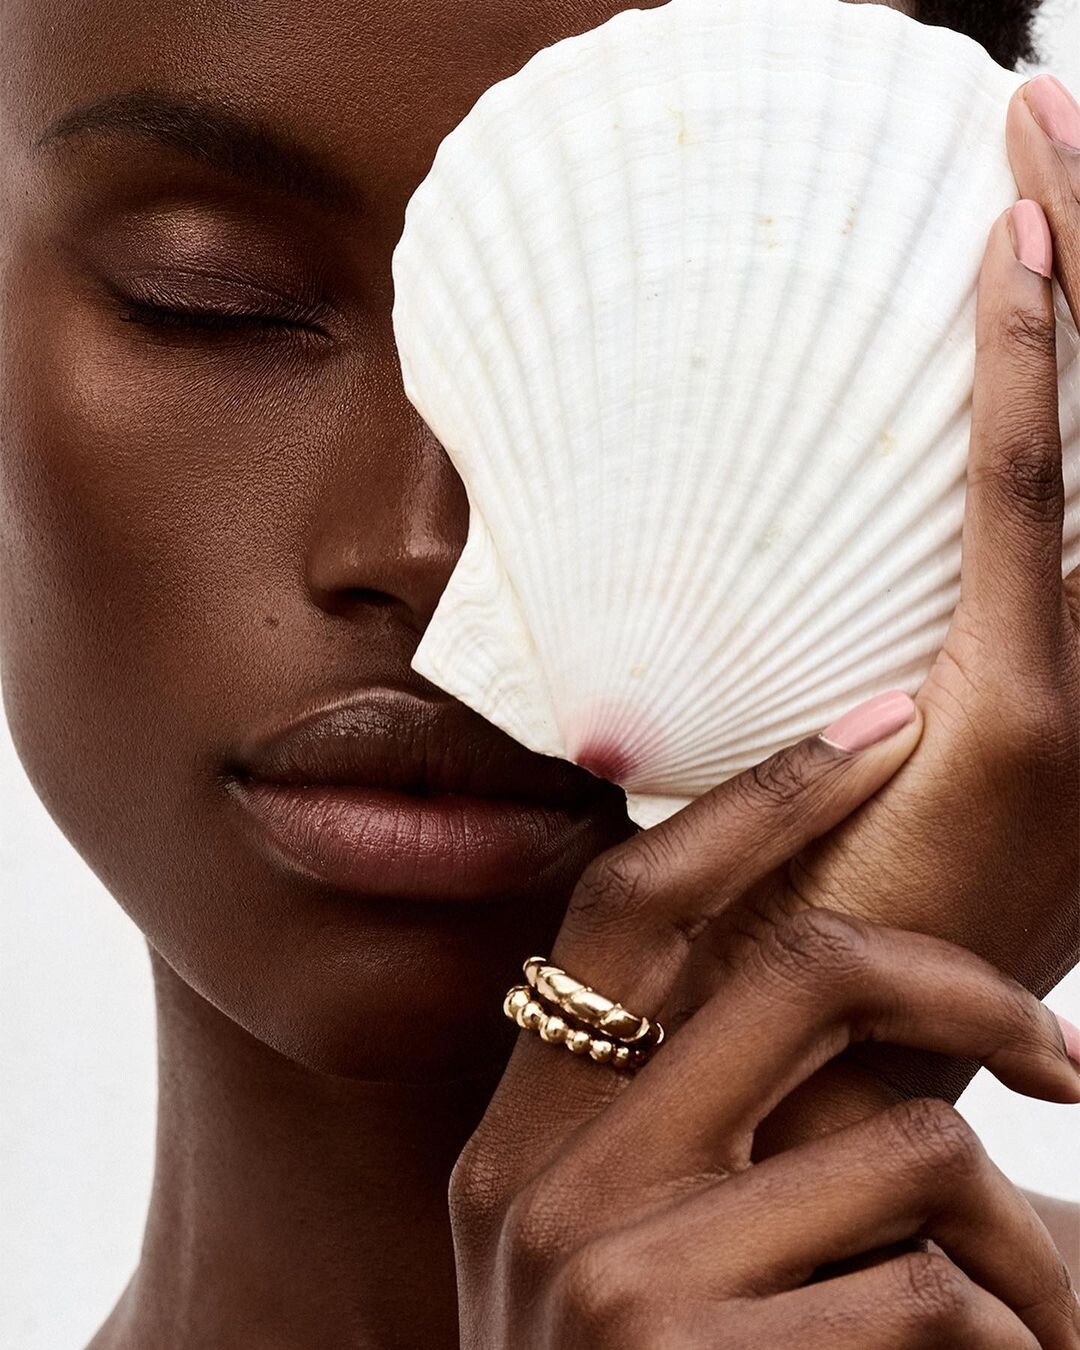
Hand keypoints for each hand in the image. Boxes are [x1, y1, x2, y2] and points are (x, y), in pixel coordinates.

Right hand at [451, 728, 1079, 1347]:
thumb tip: (831, 983)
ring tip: (1026, 1303)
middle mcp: (552, 1179)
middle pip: (805, 973)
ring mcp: (622, 1280)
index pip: (637, 902)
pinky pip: (937, 1297)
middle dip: (968, 989)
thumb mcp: (600, 1241)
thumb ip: (665, 1119)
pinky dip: (1005, 1334)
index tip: (877, 727)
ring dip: (1014, 1234)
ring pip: (911, 1143)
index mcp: (525, 1124)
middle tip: (1062, 1053)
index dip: (761, 799)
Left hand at [688, 76, 1079, 1142]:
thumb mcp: (856, 778)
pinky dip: (1027, 378)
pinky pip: (1023, 504)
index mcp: (1065, 679)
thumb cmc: (826, 927)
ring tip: (1039, 130)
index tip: (1036, 190)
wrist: (834, 1075)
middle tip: (1047, 107)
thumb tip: (825, 605)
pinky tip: (1013, 257)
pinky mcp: (1034, 721)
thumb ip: (865, 682)